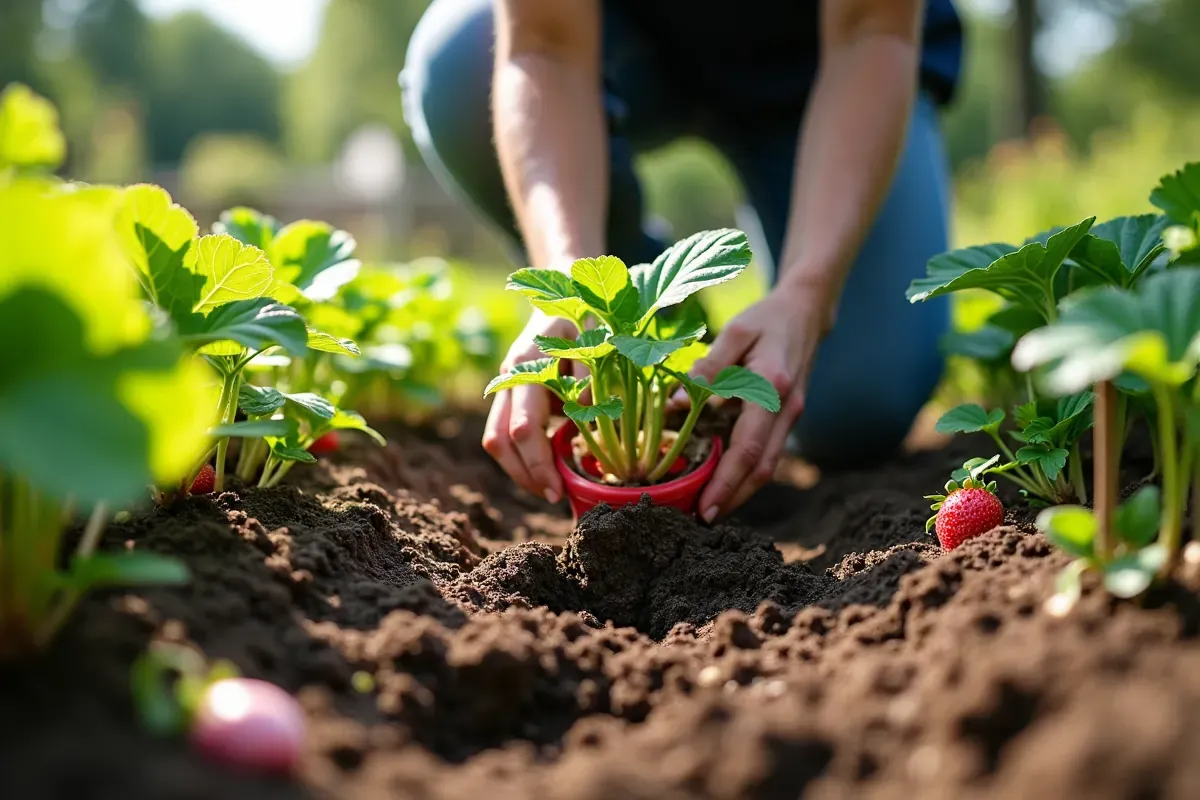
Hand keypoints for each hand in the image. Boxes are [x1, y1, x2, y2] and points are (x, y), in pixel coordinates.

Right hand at [483, 312, 577, 502]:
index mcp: (526, 365)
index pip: (523, 429)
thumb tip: (584, 417)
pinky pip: (504, 432)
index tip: (560, 489)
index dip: (539, 464)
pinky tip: (546, 468)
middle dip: (525, 475)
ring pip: (495, 439)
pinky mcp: (511, 393)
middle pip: (499, 440)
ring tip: (549, 488)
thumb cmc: (587, 314)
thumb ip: (590, 375)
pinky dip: (521, 456)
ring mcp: (505, 385)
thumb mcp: (596, 336)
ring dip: (518, 469)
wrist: (564, 288)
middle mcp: (508, 377)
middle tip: (555, 497)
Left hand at [692, 287, 828, 521]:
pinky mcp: (786, 419)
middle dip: (733, 499)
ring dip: (740, 492)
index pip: (749, 448)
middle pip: (762, 469)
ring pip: (767, 466)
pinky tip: (722, 482)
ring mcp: (790, 417)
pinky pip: (767, 453)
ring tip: (707, 510)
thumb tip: (676, 403)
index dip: (726, 483)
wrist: (806, 313)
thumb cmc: (765, 320)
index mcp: (772, 390)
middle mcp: (786, 410)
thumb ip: (709, 368)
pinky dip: (746, 473)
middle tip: (700, 521)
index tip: (705, 508)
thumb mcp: (735, 333)